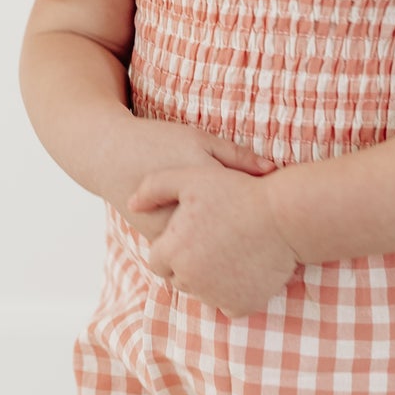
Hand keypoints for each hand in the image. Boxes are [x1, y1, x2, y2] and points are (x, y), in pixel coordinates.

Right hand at [113, 119, 277, 246]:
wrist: (112, 156)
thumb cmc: (160, 141)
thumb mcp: (199, 139)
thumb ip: (237, 155)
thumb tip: (274, 170)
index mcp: (200, 178)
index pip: (245, 201)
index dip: (268, 211)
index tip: (282, 214)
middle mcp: (183, 208)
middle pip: (230, 231)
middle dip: (252, 235)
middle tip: (273, 237)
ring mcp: (167, 228)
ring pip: (208, 251)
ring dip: (228, 250)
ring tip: (249, 247)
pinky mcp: (155, 240)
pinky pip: (186, 255)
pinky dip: (204, 255)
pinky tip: (221, 251)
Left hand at [124, 153, 302, 315]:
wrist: (285, 217)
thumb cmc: (237, 192)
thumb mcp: (190, 177)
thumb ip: (154, 188)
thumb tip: (132, 204)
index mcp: (171, 252)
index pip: (157, 260)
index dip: (172, 245)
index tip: (191, 232)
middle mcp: (188, 279)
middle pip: (178, 278)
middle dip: (188, 263)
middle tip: (212, 241)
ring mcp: (215, 296)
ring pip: (202, 291)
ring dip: (209, 278)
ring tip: (229, 250)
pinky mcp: (240, 306)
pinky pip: (227, 303)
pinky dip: (233, 291)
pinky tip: (243, 266)